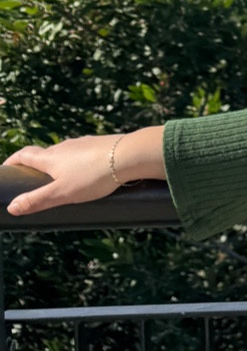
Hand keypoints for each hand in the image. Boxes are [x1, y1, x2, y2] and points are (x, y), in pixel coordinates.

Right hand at [3, 127, 166, 216]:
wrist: (130, 155)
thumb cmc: (94, 176)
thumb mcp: (62, 193)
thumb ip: (37, 200)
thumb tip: (12, 207)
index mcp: (50, 157)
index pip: (24, 155)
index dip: (13, 161)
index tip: (7, 168)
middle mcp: (64, 146)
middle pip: (44, 153)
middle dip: (37, 164)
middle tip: (34, 177)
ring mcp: (84, 143)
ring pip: (66, 152)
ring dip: (60, 162)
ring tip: (63, 177)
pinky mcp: (101, 144)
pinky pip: (85, 152)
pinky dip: (80, 161)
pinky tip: (89, 170)